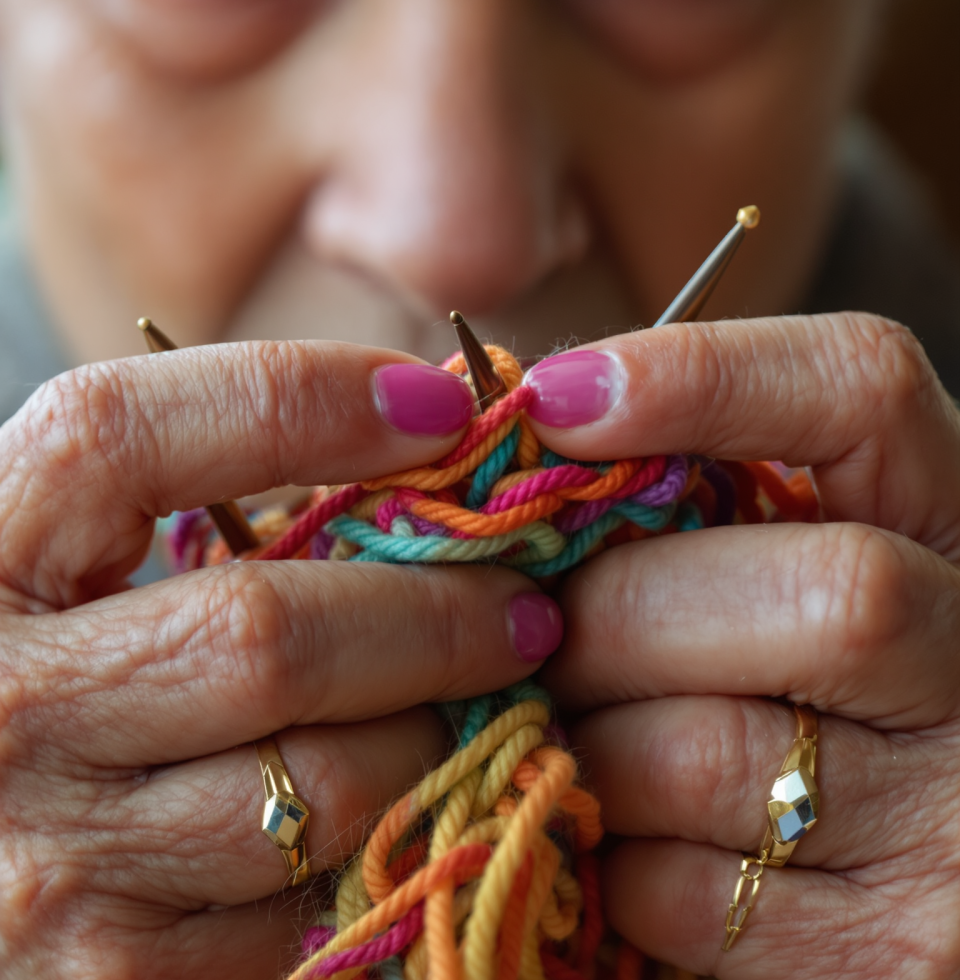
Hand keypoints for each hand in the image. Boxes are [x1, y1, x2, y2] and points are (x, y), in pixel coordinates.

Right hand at [0, 342, 561, 978]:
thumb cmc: (65, 685)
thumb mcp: (90, 572)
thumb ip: (211, 499)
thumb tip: (425, 432)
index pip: (121, 435)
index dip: (300, 400)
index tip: (439, 409)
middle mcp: (0, 714)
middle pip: (266, 636)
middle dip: (436, 616)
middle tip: (525, 607)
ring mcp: (52, 868)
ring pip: (326, 785)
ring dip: (437, 737)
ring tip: (482, 709)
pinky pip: (324, 902)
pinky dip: (397, 840)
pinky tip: (413, 800)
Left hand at [528, 313, 959, 978]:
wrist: (859, 860)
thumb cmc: (765, 676)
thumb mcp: (751, 558)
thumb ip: (677, 494)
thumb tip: (525, 418)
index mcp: (950, 529)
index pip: (865, 393)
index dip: (703, 377)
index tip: (553, 400)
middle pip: (818, 593)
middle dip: (616, 610)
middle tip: (542, 630)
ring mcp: (959, 829)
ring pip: (714, 751)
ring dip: (589, 735)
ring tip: (570, 727)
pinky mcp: (894, 957)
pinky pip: (686, 889)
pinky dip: (612, 854)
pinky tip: (621, 830)